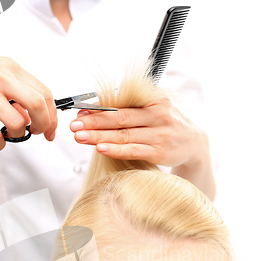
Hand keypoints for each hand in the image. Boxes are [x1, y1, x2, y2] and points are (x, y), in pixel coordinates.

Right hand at [0, 48, 57, 150]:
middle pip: (38, 105)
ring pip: (18, 122)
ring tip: (10, 134)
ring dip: (18, 135)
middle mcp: (0, 78)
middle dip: (43, 126)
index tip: (51, 129)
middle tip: (37, 133)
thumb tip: (30, 115)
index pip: (44, 93)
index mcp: (10, 68)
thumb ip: (15, 92)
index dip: (52, 116)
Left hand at [70, 97, 215, 199]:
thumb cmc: (170, 123)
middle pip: (119, 118)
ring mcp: (158, 134)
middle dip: (94, 121)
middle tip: (75, 125)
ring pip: (123, 135)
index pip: (121, 103)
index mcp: (154, 99)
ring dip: (99, 136)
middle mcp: (157, 115)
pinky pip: (133, 150)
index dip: (99, 108)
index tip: (80, 112)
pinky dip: (116, 150)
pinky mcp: (159, 152)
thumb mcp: (158, 106)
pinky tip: (101, 149)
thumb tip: (103, 105)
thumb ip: (135, 104)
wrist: (195, 143)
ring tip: (80, 137)